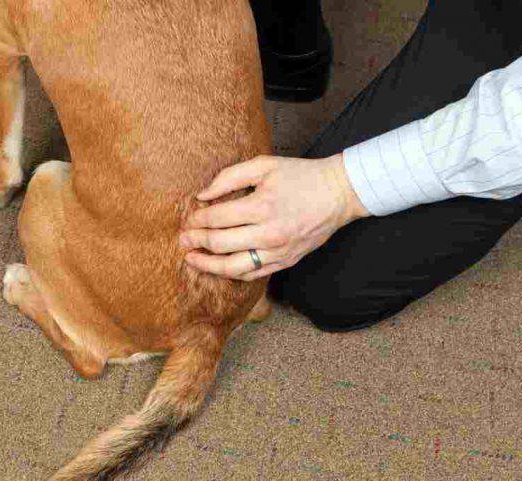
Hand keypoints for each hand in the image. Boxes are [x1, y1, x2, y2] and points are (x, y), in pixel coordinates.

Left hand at [179, 154, 369, 280]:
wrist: (338, 194)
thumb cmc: (300, 176)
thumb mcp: (264, 165)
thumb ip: (229, 177)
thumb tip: (203, 195)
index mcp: (262, 206)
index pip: (217, 218)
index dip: (198, 220)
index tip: (188, 219)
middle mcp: (269, 233)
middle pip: (220, 244)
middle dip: (196, 242)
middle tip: (182, 240)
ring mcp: (278, 251)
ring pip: (233, 267)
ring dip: (208, 265)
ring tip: (192, 259)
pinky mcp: (285, 261)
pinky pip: (252, 274)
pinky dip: (232, 273)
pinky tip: (219, 267)